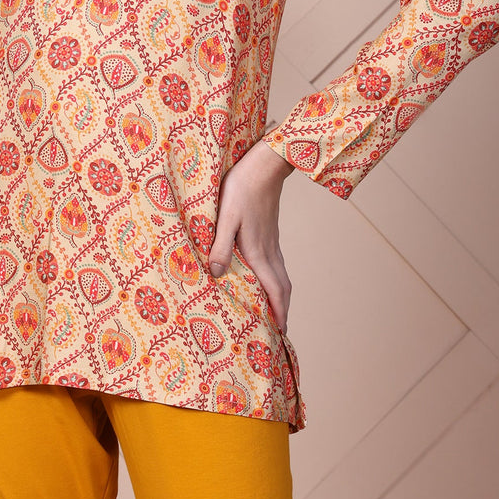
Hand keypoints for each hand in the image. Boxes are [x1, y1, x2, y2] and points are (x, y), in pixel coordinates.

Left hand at [209, 138, 293, 331]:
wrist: (264, 165)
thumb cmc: (242, 188)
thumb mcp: (225, 216)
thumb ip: (220, 245)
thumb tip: (215, 274)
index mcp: (259, 251)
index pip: (274, 290)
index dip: (279, 313)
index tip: (281, 333)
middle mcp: (270, 250)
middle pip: (283, 287)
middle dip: (283, 310)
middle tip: (281, 329)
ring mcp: (273, 240)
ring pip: (282, 275)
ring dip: (281, 296)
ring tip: (276, 310)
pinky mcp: (271, 231)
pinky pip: (278, 263)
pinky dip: (277, 279)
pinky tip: (267, 277)